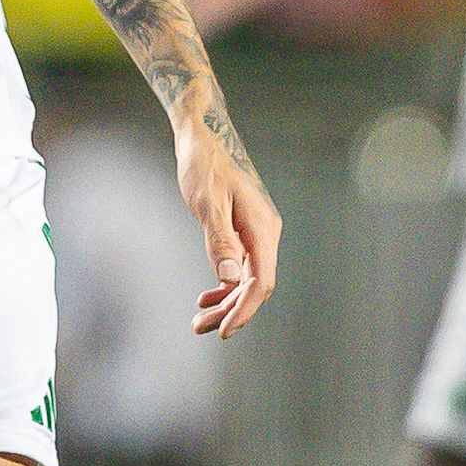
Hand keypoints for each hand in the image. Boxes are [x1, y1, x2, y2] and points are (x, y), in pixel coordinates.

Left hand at [178, 113, 282, 338]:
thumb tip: (228, 279)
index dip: (244, 310)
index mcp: (262, 228)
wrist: (204, 134)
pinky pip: (241, 266)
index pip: (260, 282)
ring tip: (200, 320)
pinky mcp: (246, 229)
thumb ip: (219, 241)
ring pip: (247, 279)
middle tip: (199, 327)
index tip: (223, 331)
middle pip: (255, 286)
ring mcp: (257, 232)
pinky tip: (208, 295)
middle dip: (230, 311)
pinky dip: (226, 285)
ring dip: (226, 302)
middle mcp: (266, 233)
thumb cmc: (204, 163)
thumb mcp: (207, 203)